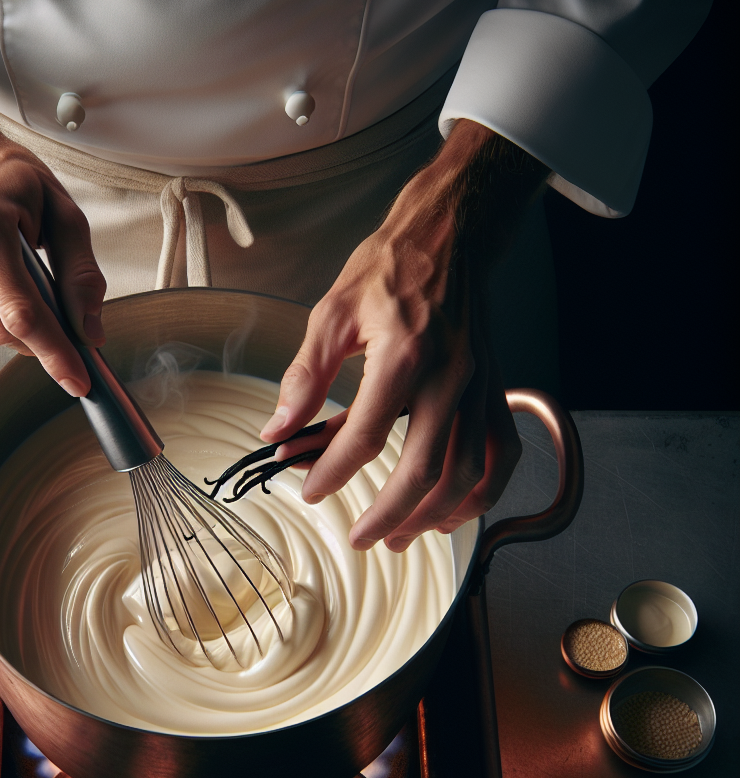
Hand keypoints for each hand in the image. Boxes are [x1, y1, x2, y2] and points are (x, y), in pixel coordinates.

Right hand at [0, 81, 104, 395]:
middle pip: (5, 331)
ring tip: (31, 284)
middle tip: (71, 335)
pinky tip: (0, 277)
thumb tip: (90, 329)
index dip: (54, 354)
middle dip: (44, 341)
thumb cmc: (4, 172)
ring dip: (20, 324)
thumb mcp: (62, 209)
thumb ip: (80, 273)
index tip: (77, 381)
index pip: (23, 314)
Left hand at [260, 120, 549, 551]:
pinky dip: (480, 495)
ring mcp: (479, 388)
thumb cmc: (387, 272)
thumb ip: (305, 377)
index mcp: (404, 355)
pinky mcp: (494, 391)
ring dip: (432, 517)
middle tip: (359, 538)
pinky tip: (451, 513)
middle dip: (388, 516)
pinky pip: (499, 457)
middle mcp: (450, 377)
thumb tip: (278, 430)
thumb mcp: (331, 315)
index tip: (309, 491)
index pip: (367, 437)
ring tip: (399, 536)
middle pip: (425, 471)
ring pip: (467, 475)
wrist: (448, 239)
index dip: (333, 473)